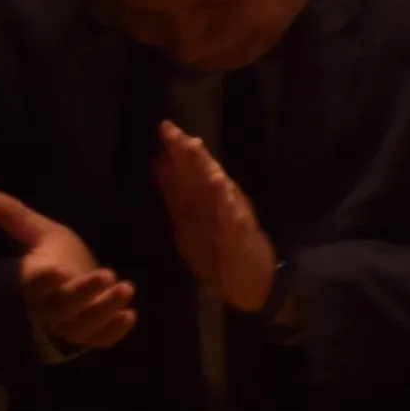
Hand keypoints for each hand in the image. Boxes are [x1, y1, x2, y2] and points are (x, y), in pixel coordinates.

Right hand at [0, 191, 135, 358]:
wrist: (69, 286)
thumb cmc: (55, 257)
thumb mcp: (39, 234)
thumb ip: (15, 217)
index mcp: (29, 284)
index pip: (30, 286)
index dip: (40, 281)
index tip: (54, 271)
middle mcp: (45, 310)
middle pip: (59, 309)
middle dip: (82, 294)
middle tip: (105, 274)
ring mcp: (66, 327)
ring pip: (80, 326)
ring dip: (104, 311)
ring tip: (126, 288)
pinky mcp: (86, 337)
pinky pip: (97, 340)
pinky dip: (113, 332)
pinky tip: (129, 316)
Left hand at [150, 120, 279, 317]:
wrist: (250, 283)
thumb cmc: (221, 251)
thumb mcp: (191, 221)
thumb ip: (177, 194)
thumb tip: (159, 163)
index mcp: (203, 202)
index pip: (188, 172)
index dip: (175, 151)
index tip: (163, 127)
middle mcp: (218, 203)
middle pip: (199, 173)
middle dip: (185, 150)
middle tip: (169, 129)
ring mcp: (231, 216)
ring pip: (216, 187)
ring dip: (204, 166)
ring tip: (192, 144)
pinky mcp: (239, 234)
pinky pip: (230, 214)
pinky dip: (223, 198)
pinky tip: (218, 181)